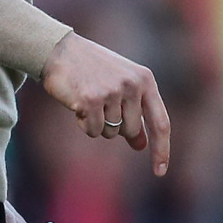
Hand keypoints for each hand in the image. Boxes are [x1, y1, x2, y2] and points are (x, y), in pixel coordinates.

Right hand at [40, 33, 171, 175]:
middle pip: (130, 131)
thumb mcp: (120, 86)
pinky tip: (78, 103)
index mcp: (145, 80)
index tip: (160, 171)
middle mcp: (132, 85)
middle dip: (115, 127)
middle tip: (101, 104)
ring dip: (97, 123)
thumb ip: (134, 112)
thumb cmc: (93, 69)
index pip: (161, 122)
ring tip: (89, 98)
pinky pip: (93, 131)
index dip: (162, 149)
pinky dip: (84, 124)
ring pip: (110, 133)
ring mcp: (112, 92)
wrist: (60, 51)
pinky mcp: (91, 100)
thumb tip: (142, 145)